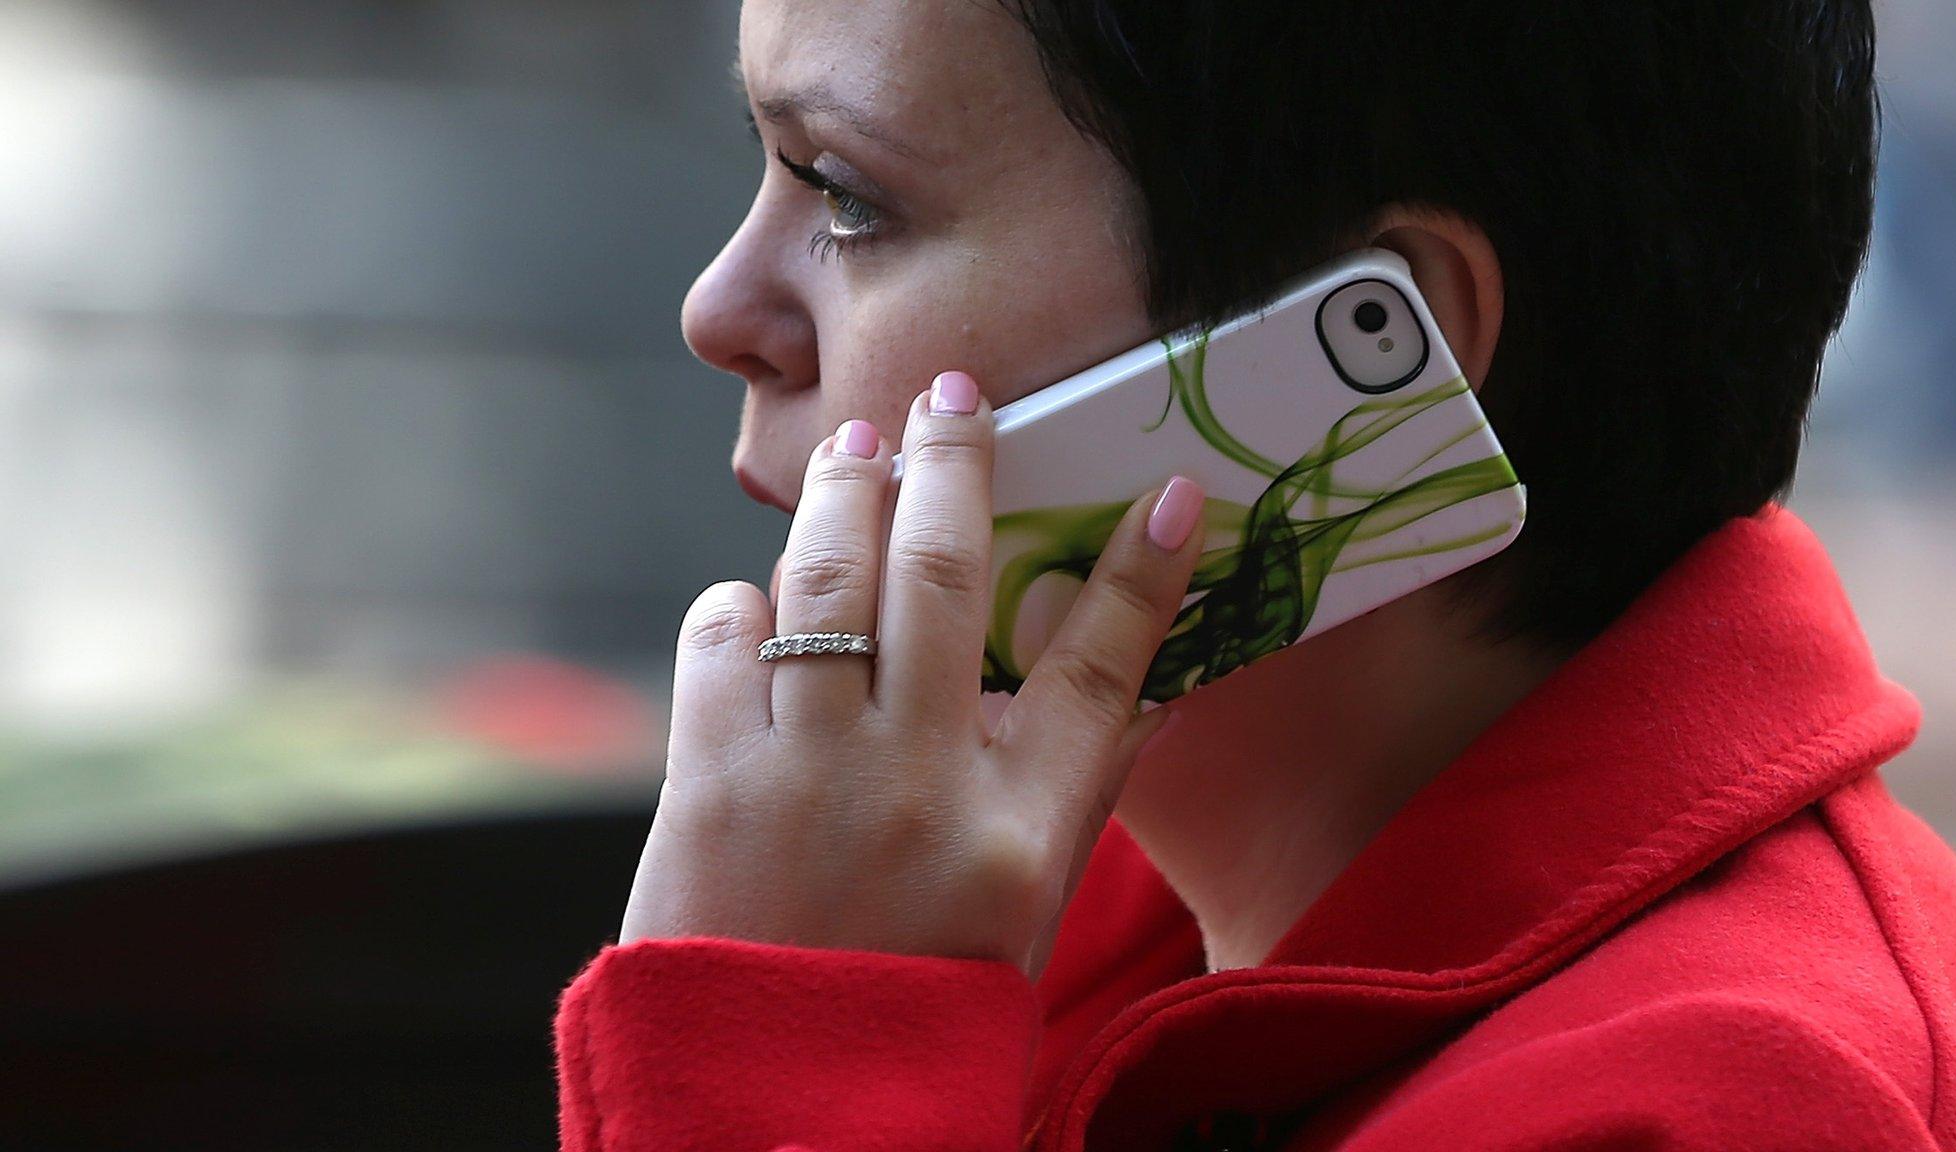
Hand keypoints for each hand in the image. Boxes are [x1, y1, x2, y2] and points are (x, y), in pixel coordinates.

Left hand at [620, 370, 1205, 978]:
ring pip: (829, 582)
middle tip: (957, 399)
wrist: (771, 1104)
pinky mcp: (704, 780)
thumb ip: (1074, 796)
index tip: (1170, 493)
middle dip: (957, 467)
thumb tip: (1145, 694)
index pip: (1102, 669)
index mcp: (1018, 831)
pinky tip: (760, 605)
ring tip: (862, 448)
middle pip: (946, 579)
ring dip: (848, 495)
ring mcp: (807, 776)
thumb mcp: (1024, 917)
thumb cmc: (913, 1006)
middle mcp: (920, 786)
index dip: (1142, 573)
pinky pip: (723, 637)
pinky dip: (742, 604)